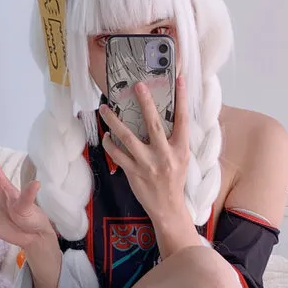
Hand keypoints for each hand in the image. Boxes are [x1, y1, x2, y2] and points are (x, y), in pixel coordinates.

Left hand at [99, 77, 190, 226]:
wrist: (168, 208)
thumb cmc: (175, 180)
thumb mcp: (181, 158)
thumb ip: (175, 139)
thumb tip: (166, 115)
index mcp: (180, 150)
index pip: (183, 120)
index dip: (182, 99)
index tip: (180, 79)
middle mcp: (165, 156)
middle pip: (153, 124)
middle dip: (145, 103)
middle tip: (137, 85)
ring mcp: (147, 165)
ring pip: (127, 138)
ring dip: (114, 122)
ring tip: (105, 109)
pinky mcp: (133, 173)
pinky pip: (118, 155)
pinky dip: (109, 144)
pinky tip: (106, 136)